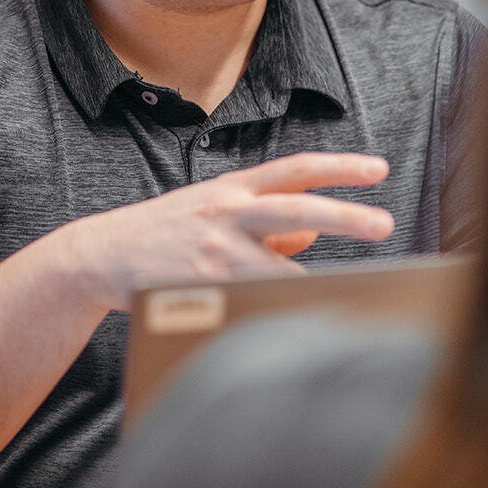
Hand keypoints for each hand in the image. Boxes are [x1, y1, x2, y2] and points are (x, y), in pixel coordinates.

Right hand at [63, 151, 394, 310]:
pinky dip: (275, 309)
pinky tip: (290, 320)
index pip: (296, 170)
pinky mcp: (203, 285)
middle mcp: (228, 211)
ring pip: (282, 269)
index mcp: (234, 187)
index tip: (378, 169)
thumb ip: (266, 220)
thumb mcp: (216, 210)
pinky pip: (255, 300)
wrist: (103, 255)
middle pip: (299, 207)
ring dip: (311, 286)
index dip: (339, 167)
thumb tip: (314, 231)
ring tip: (341, 298)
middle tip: (384, 224)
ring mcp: (216, 249)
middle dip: (346, 216)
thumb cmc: (168, 233)